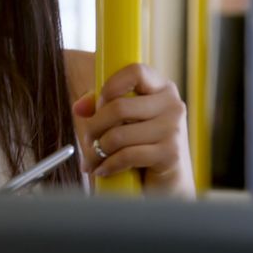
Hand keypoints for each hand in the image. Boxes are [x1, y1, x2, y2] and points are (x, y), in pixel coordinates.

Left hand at [72, 63, 194, 197]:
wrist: (169, 181)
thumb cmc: (141, 143)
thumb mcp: (122, 119)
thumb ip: (100, 105)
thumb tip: (79, 108)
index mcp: (161, 88)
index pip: (135, 72)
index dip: (110, 87)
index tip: (100, 105)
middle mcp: (172, 105)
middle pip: (119, 107)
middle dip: (94, 127)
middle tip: (88, 140)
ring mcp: (174, 129)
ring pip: (119, 135)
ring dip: (98, 151)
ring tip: (93, 159)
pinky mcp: (171, 153)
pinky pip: (127, 155)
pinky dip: (109, 165)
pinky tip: (103, 169)